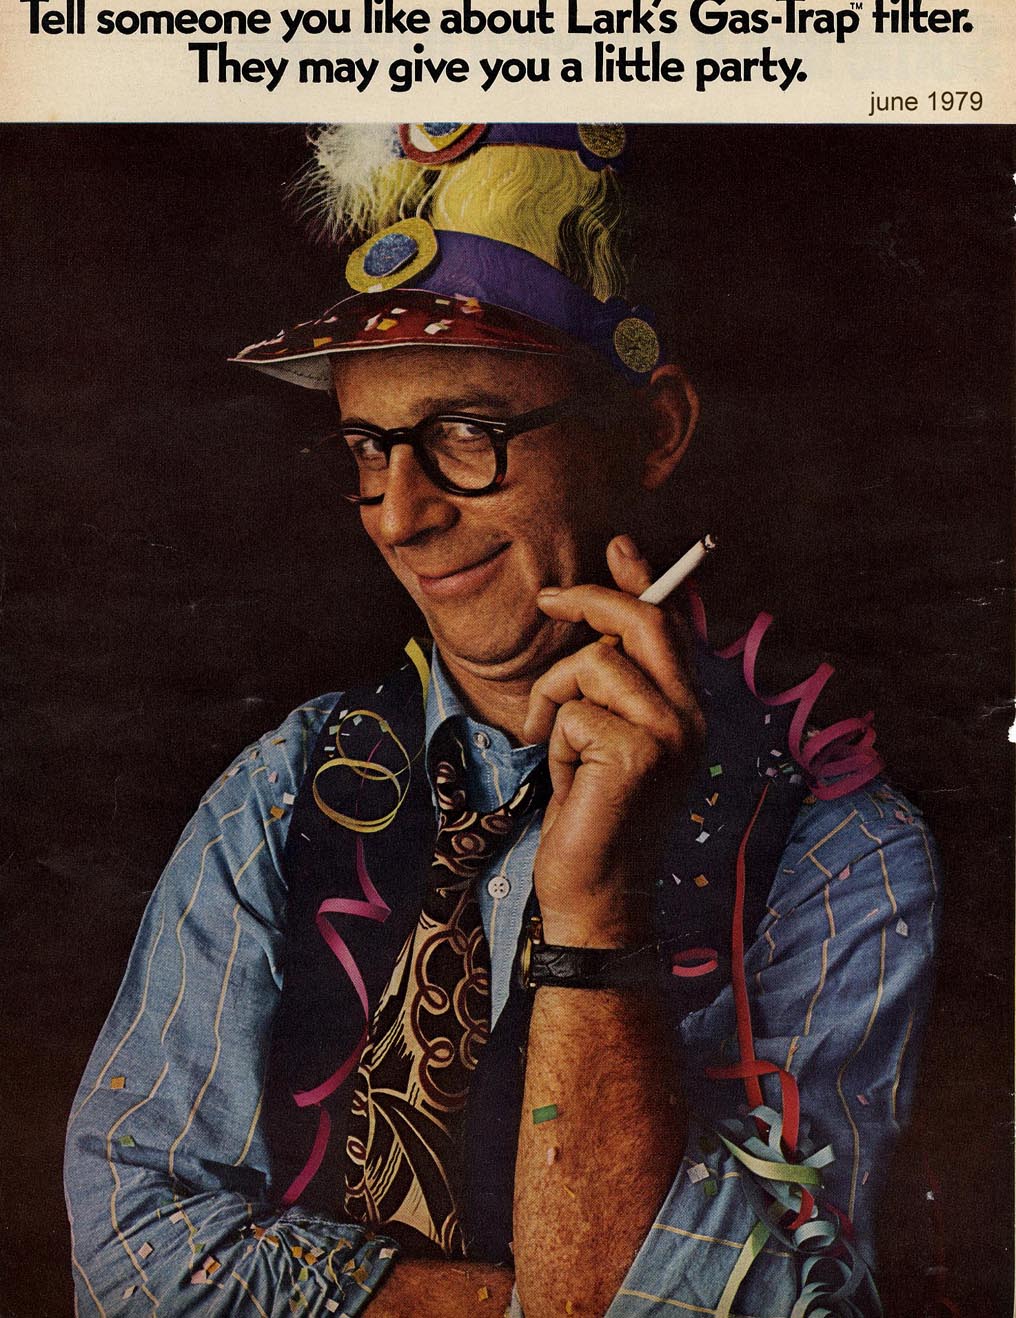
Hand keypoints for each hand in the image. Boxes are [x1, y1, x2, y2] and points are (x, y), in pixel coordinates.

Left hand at [523, 535, 705, 947]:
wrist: (595, 893)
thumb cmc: (591, 814)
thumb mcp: (600, 737)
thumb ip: (607, 685)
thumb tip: (592, 629)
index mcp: (685, 710)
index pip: (672, 626)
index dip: (645, 579)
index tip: (617, 546)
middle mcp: (690, 717)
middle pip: (643, 622)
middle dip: (589, 599)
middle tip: (548, 599)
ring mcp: (671, 736)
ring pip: (593, 663)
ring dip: (554, 696)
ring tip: (553, 741)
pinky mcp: (640, 755)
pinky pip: (574, 710)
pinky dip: (555, 738)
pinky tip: (567, 776)